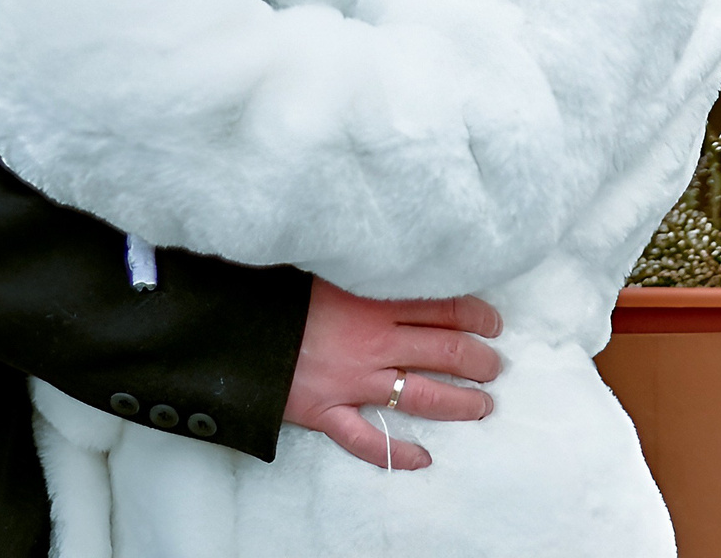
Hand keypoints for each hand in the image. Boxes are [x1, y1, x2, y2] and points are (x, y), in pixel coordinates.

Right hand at [283, 278, 502, 470]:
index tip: (493, 322)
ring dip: (457, 404)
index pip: (441, 308)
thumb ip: (360, 272)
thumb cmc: (273, 289)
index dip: (475, 316)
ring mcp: (351, 383)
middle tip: (494, 366)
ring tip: (482, 406)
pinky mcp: (326, 413)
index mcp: (373, 303)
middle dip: (477, 360)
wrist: (226, 326)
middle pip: (442, 352)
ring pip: (419, 396)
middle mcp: (372, 344)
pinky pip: (366, 441)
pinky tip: (424, 459)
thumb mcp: (324, 268)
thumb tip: (387, 260)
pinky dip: (396, 453)